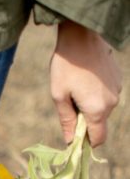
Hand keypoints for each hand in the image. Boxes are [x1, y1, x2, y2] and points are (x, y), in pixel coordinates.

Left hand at [49, 21, 121, 146]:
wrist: (81, 34)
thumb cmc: (66, 66)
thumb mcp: (59, 96)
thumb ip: (67, 121)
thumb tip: (70, 142)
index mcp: (97, 109)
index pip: (98, 139)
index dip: (86, 143)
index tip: (74, 138)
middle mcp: (112, 102)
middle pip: (99, 124)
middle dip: (85, 122)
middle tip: (70, 105)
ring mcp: (117, 89)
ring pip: (103, 109)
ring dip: (90, 106)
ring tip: (77, 88)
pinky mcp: (118, 78)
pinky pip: (106, 95)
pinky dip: (96, 94)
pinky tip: (86, 79)